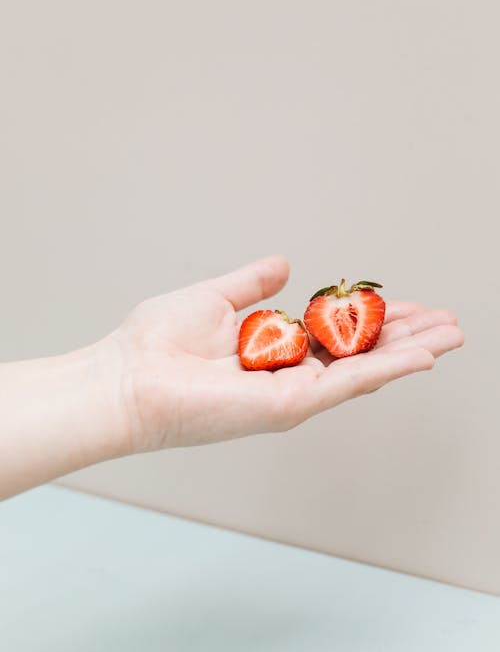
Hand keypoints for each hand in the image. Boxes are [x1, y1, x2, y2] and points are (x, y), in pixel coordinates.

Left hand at [106, 256, 463, 453]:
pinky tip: (420, 356)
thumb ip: (252, 284)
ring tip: (449, 334)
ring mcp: (289, 393)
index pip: (336, 333)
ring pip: (362, 369)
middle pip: (359, 353)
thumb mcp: (214, 297)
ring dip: (408, 351)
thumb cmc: (156, 344)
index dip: (372, 317)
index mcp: (273, 349)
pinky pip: (345, 385)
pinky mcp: (285, 407)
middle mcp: (287, 374)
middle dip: (404, 336)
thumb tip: (282, 265)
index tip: (404, 302)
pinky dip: (385, 369)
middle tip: (445, 320)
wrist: (125, 378)